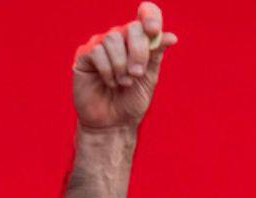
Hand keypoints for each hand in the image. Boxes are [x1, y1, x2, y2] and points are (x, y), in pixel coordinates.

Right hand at [72, 2, 178, 131]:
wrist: (114, 123)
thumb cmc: (132, 101)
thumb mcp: (149, 78)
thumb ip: (156, 56)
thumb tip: (170, 36)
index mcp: (138, 41)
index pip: (145, 15)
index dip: (150, 16)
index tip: (154, 30)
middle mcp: (119, 39)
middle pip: (130, 28)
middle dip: (138, 52)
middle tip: (137, 74)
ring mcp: (100, 45)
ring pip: (112, 39)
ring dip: (122, 66)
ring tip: (123, 83)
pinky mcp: (84, 55)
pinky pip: (97, 52)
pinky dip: (108, 71)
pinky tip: (109, 83)